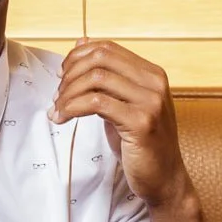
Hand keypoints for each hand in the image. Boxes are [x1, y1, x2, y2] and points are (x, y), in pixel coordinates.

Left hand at [51, 39, 190, 210]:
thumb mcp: (125, 105)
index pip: (108, 48)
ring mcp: (151, 102)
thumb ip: (108, 78)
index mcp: (152, 74)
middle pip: (100, 59)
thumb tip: (81, 43)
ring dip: (68, 93)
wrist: (164, 179)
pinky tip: (62, 118)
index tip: (62, 74)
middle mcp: (154, 83)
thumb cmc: (141, 144)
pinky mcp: (141, 123)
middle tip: (57, 94)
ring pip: (96, 79)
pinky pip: (96, 103)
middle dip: (70, 73)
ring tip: (57, 109)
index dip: (78, 57)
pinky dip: (72, 108)